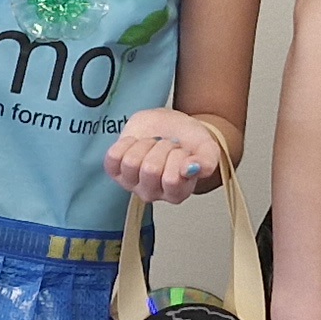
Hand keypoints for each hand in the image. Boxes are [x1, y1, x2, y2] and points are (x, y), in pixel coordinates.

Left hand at [105, 106, 226, 205]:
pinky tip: (137, 143)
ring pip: (131, 162)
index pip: (172, 180)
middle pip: (150, 169)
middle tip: (168, 145)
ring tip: (153, 143)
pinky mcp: (115, 170)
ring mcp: (131, 183)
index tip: (183, 151)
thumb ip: (207, 161)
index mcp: (177, 193)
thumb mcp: (207, 148)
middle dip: (163, 147)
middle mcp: (152, 193)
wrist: (170, 126)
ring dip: (145, 144)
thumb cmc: (188, 141)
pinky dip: (126, 143)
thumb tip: (191, 168)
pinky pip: (113, 157)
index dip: (178, 157)